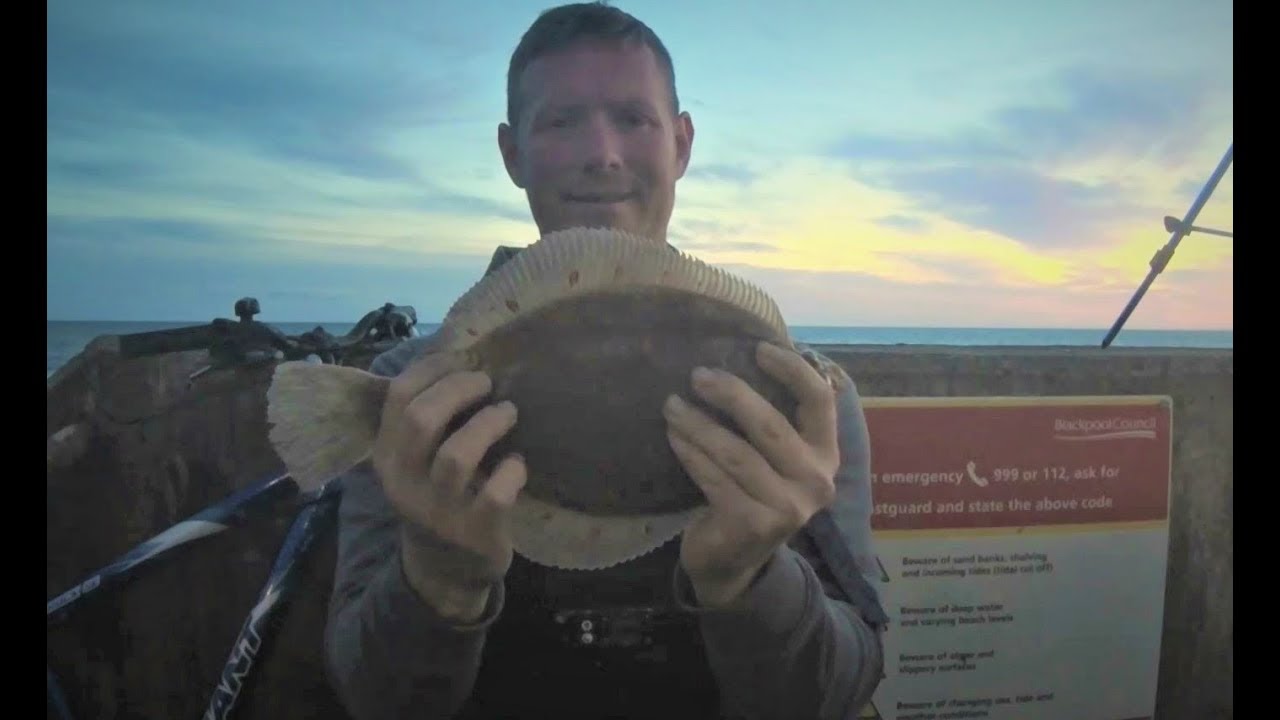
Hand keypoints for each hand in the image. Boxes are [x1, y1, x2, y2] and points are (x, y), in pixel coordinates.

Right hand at [371, 351, 525, 621]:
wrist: (444, 570)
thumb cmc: (437, 496)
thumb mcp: (415, 461)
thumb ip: (425, 420)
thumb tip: (461, 356)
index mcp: (387, 455)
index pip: (398, 396)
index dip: (434, 368)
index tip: (464, 359)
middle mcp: (405, 482)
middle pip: (422, 419)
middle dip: (460, 390)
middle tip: (487, 383)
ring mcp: (439, 510)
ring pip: (457, 455)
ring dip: (489, 424)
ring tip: (508, 413)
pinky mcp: (474, 532)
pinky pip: (495, 495)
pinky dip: (511, 471)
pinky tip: (517, 464)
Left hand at [664, 342, 840, 606]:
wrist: (733, 564)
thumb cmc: (752, 495)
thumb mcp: (775, 460)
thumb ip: (774, 420)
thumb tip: (744, 356)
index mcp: (826, 456)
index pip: (820, 401)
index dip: (793, 370)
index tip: (758, 348)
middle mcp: (816, 483)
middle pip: (771, 426)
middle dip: (731, 394)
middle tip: (697, 375)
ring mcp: (786, 508)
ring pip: (736, 452)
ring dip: (699, 424)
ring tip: (671, 405)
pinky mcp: (753, 525)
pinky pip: (714, 477)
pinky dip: (690, 453)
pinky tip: (673, 437)